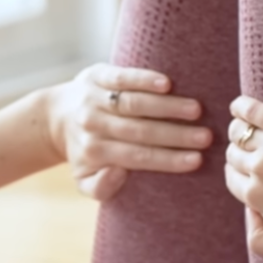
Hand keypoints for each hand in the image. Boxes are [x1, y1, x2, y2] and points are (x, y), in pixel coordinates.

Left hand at [45, 65, 212, 200]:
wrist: (55, 118)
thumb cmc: (84, 152)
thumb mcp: (84, 180)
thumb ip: (100, 188)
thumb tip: (118, 173)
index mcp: (95, 152)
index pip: (137, 157)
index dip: (168, 159)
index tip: (196, 160)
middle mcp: (93, 124)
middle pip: (139, 130)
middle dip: (176, 134)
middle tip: (207, 137)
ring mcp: (94, 98)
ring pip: (134, 103)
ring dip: (167, 107)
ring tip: (196, 110)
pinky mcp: (96, 75)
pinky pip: (121, 77)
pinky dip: (143, 79)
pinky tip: (167, 84)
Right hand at [221, 95, 262, 262]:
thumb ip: (261, 241)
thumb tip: (249, 214)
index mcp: (256, 197)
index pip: (234, 179)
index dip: (241, 174)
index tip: (251, 169)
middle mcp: (259, 169)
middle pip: (236, 155)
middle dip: (241, 153)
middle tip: (255, 148)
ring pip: (240, 132)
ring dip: (240, 130)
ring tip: (246, 126)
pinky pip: (253, 110)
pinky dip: (242, 107)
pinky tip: (239, 107)